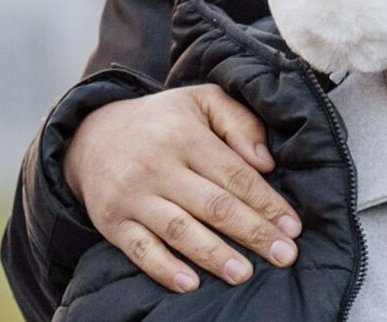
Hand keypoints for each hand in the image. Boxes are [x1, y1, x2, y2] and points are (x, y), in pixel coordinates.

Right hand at [63, 84, 301, 292]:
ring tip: (245, 274)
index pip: (235, 174)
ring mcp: (133, 196)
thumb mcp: (203, 101)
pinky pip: (139, 250)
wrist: (93, 134)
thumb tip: (265, 162)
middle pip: (213, 205)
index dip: (267, 202)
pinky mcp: (111, 222)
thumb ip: (239, 122)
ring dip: (214, 255)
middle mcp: (158, 166)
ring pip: (179, 230)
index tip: (293, 227)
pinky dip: (164, 269)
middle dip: (253, 232)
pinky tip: (191, 284)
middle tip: (285, 255)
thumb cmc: (164, 120)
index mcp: (186, 136)